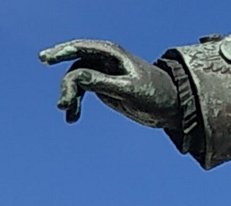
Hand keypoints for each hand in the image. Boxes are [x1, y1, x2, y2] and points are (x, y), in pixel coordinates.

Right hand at [40, 40, 180, 130]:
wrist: (172, 108)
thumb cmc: (156, 94)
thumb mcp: (130, 90)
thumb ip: (103, 83)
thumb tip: (77, 77)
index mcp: (112, 54)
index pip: (81, 49)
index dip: (61, 52)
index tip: (45, 60)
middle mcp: (104, 61)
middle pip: (76, 68)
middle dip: (68, 85)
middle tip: (63, 104)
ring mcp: (103, 74)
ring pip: (77, 82)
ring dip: (70, 97)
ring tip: (68, 114)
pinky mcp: (105, 89)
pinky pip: (83, 93)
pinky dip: (77, 104)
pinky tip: (72, 119)